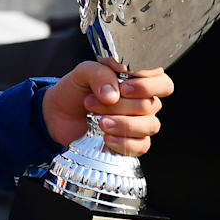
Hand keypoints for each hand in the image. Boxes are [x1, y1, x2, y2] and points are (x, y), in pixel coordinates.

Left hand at [41, 61, 173, 155]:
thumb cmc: (75, 90)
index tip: (123, 87)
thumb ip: (100, 74)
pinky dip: (124, 142)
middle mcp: (142, 104)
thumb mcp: (83, 73)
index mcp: (137, 82)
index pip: (163, 84)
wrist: (56, 114)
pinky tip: (106, 138)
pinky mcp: (129, 144)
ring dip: (123, 123)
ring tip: (99, 121)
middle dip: (120, 105)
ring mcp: (138, 125)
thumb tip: (113, 95)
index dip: (148, 86)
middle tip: (91, 102)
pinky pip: (141, 146)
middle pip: (150, 105)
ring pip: (150, 126)